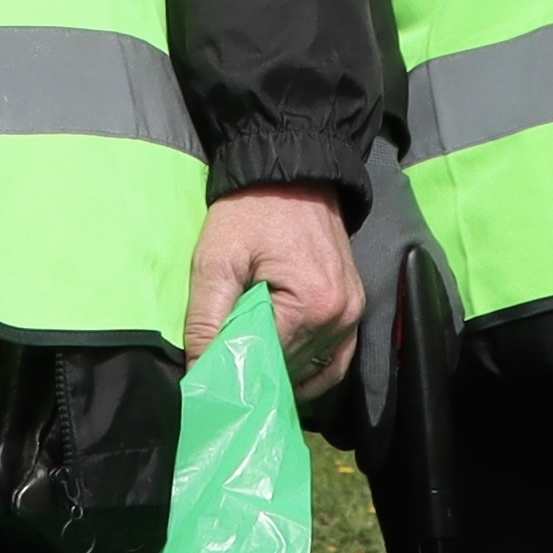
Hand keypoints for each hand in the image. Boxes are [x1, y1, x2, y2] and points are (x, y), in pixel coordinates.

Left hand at [188, 184, 364, 394]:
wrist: (291, 173)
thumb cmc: (252, 210)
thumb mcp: (216, 260)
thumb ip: (205, 319)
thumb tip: (198, 374)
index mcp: (312, 306)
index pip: (268, 363)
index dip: (236, 373)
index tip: (210, 379)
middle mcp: (340, 317)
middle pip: (291, 369)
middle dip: (256, 372)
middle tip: (224, 373)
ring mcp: (352, 315)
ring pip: (312, 368)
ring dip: (280, 371)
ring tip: (248, 368)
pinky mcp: (354, 309)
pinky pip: (336, 359)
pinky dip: (310, 372)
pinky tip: (284, 375)